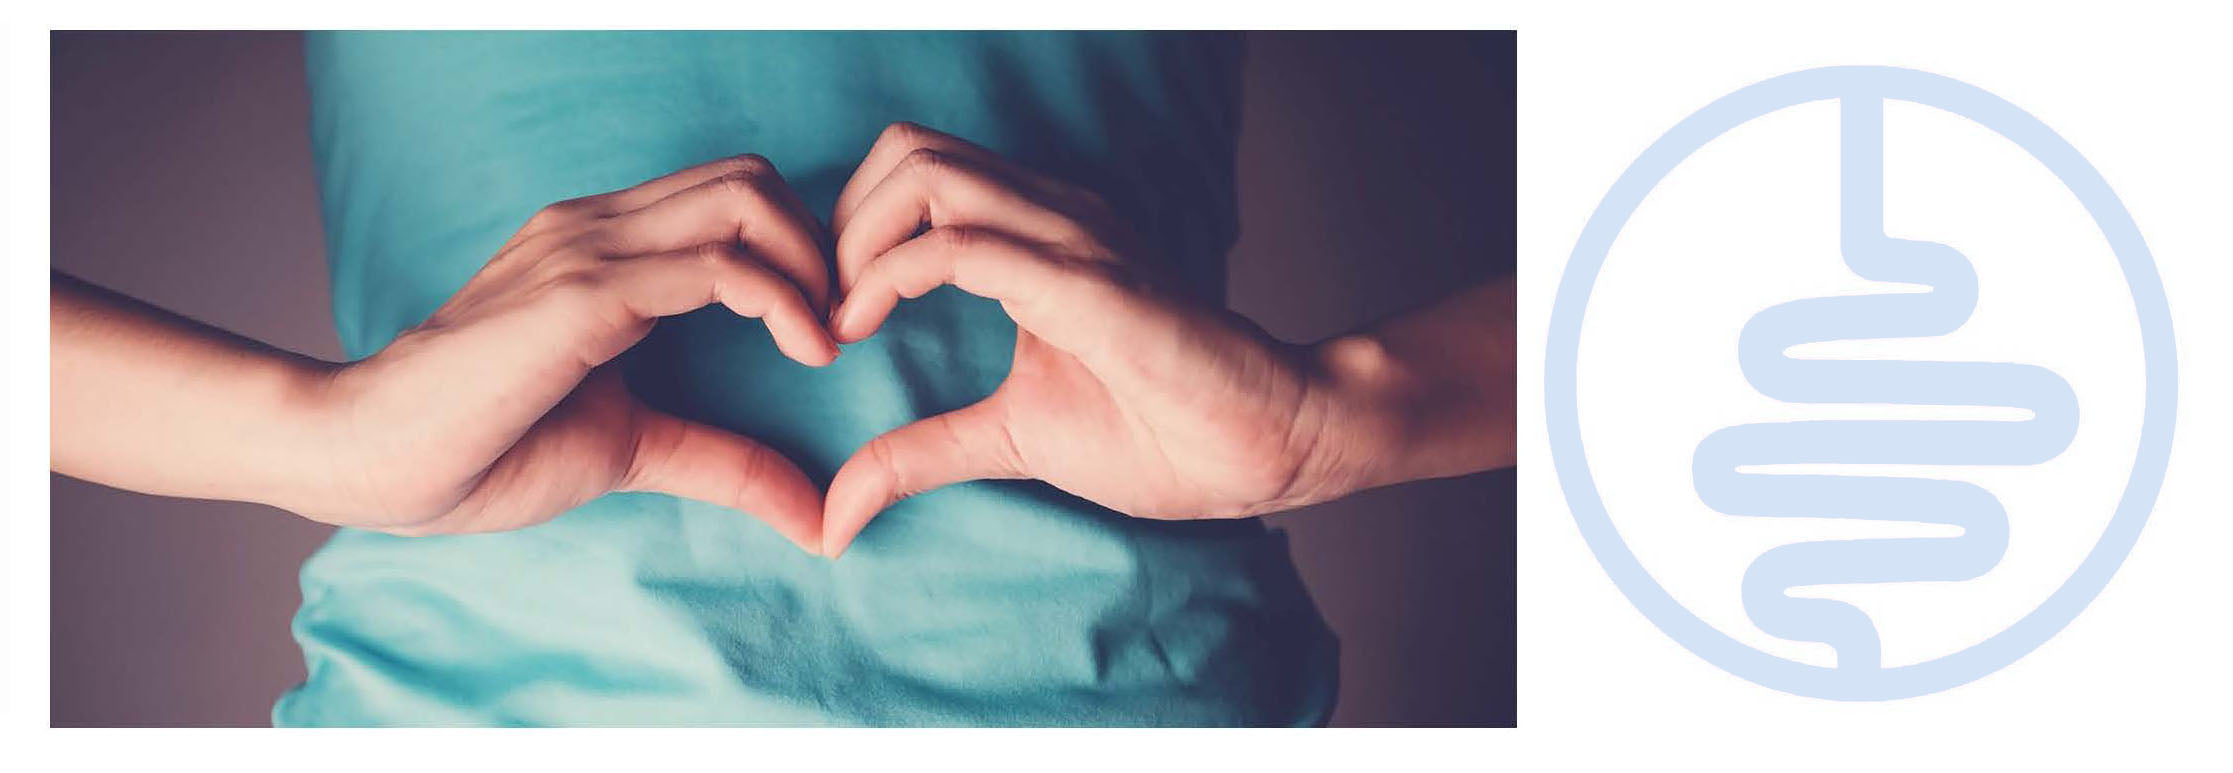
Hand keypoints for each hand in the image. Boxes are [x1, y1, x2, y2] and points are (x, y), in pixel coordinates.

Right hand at [304, 155, 838, 547]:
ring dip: (814, 266)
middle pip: (753, 179)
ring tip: (828, 341)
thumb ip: (722, 462)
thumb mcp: (631, 449)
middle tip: (842, 325)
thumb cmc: (481, 448)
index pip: (733, 195)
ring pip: (746, 202)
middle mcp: (599, 227)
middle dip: (822, 244)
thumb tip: (816, 517)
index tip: (830, 328)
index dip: (801, 248)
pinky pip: (717, 266)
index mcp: (604, 246)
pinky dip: (782, 300)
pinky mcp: (584, 294)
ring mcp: (589, 251)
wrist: (369, 456)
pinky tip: (806, 352)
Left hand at [817, 124, 1407, 555]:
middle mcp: (1052, 215)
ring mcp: (1071, 238)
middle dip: (841, 219)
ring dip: (856, 239)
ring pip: (926, 173)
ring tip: (843, 316)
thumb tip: (834, 512)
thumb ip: (920, 455)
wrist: (1267, 444)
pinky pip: (964, 244)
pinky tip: (863, 326)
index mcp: (1038, 233)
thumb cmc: (1162, 433)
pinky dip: (890, 276)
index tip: (828, 316)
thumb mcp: (1009, 439)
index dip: (851, 230)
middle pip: (907, 149)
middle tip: (825, 306)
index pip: (917, 171)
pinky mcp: (1086, 282)